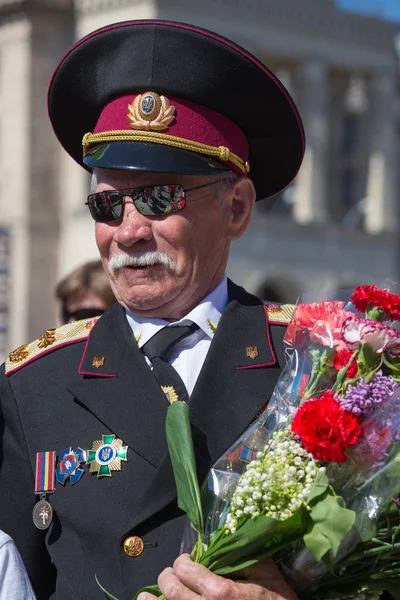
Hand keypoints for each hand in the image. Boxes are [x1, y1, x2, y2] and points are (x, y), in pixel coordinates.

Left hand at [137, 554, 297, 599]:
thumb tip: (221, 541)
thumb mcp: (267, 572)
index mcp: (221, 593)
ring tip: (143, 597)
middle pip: (171, 591)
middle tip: (169, 574)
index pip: (186, 569)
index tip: (185, 560)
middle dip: (166, 578)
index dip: (182, 561)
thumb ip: (242, 555)